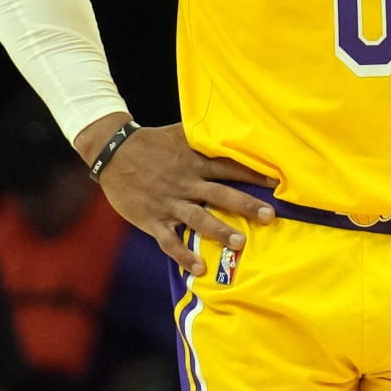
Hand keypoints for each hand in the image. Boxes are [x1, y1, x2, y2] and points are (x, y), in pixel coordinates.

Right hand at [88, 119, 275, 276]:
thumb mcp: (179, 132)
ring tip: (240, 243)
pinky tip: (199, 269)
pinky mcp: (153, 219)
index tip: (277, 183)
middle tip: (270, 216)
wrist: (113, 152)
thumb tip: (229, 121)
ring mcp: (170, 203)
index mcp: (195, 162)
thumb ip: (203, 133)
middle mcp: (187, 183)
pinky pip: (169, 241)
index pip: (230, 168)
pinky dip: (183, 255)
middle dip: (246, 206)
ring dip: (220, 231)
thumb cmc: (151, 142)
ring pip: (199, 218)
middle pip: (221, 195)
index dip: (254, 175)